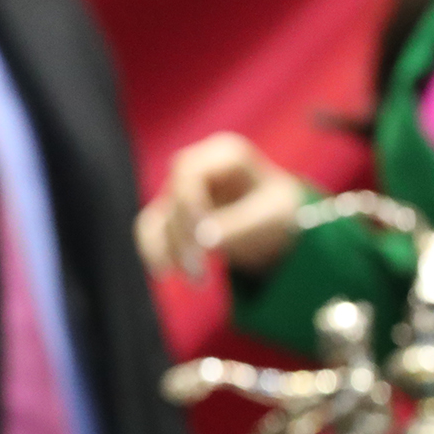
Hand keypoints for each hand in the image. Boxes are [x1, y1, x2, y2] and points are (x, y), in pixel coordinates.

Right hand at [136, 132, 306, 278]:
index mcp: (225, 153)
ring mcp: (181, 189)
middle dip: (182, 236)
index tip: (203, 241)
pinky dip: (154, 252)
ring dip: (168, 250)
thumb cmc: (281, 212)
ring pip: (158, 217)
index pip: (188, 172)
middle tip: (201, 270)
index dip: (188, 205)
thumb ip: (239, 225)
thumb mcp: (270, 217)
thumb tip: (201, 240)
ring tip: (197, 280)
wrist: (282, 224)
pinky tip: (164, 273)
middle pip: (173, 198)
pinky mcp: (172, 212)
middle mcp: (197, 165)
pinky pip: (151, 230)